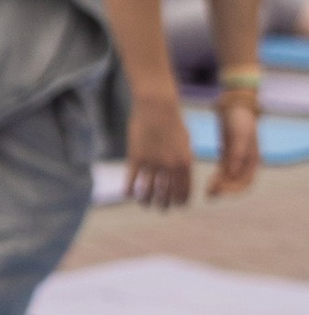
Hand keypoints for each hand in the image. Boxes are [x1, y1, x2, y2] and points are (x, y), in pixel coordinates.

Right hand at [123, 87, 193, 208]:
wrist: (157, 108)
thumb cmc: (173, 123)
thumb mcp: (185, 143)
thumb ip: (184, 161)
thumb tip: (181, 177)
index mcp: (185, 163)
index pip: (184, 191)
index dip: (181, 201)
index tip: (177, 205)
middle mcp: (169, 166)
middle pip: (166, 195)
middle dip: (164, 205)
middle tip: (161, 207)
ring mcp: (151, 163)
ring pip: (148, 192)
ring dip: (147, 201)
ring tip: (146, 204)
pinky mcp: (135, 158)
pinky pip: (131, 181)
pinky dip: (130, 191)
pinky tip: (129, 194)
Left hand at [209, 89, 260, 198]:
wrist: (234, 106)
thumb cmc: (239, 120)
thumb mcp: (240, 135)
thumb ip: (237, 154)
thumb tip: (233, 173)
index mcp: (254, 160)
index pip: (246, 182)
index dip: (233, 189)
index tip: (218, 190)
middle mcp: (247, 163)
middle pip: (237, 184)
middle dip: (224, 190)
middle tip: (209, 194)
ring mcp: (237, 160)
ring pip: (229, 179)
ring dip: (220, 187)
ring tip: (207, 193)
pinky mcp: (228, 155)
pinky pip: (223, 172)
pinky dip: (217, 178)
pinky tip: (208, 182)